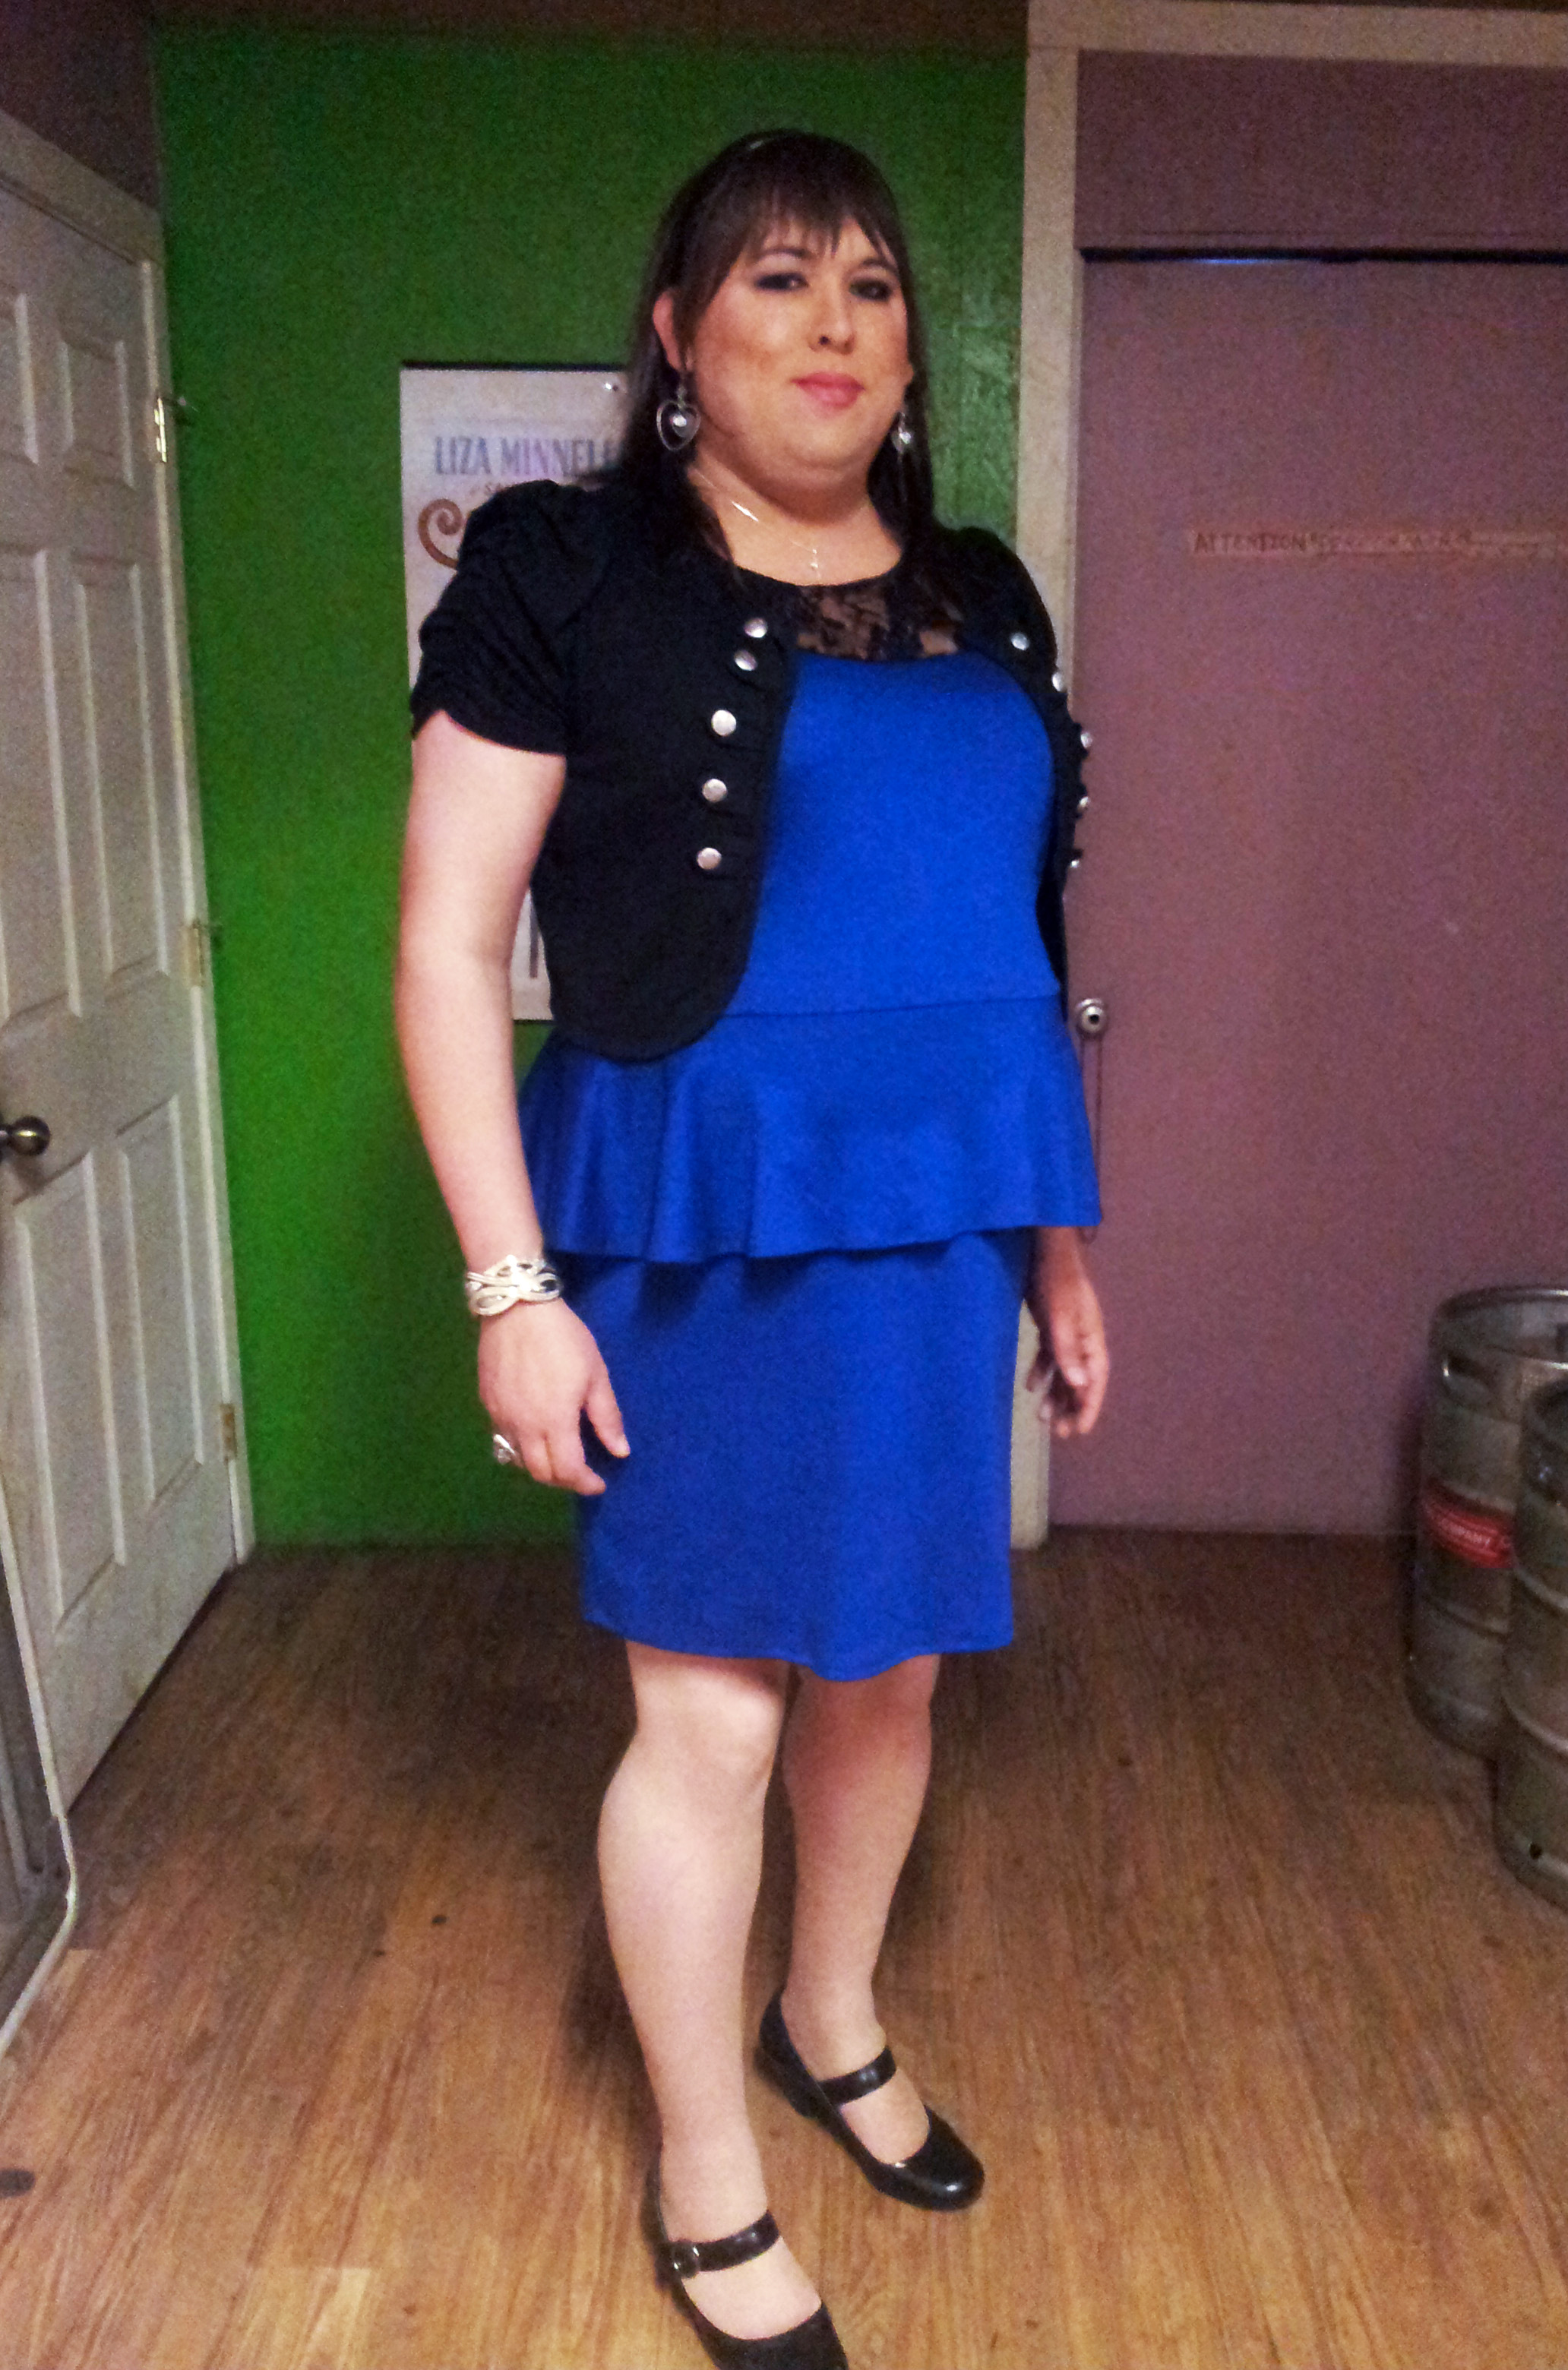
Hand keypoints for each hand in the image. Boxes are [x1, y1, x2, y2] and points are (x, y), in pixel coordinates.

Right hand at [478, 1298, 628, 1494]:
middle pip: (540, 1473)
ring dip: (540, 1466)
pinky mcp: (487, 1403)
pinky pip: (503, 1439)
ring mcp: (500, 1417)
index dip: (585, 1483)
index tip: (599, 1483)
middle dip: (563, 1480)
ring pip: (518, 1459)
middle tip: (581, 1472)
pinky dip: (522, 1447)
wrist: (516, 1308)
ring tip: (558, 1454)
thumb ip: (606, 1416)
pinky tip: (535, 1432)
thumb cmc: (563, 1338)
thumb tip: (620, 1451)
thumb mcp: (596, 1373)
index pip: (567, 1471)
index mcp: (554, 1421)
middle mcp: (523, 1427)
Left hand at [1025, 1228, 1108, 1437]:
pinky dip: (1042, 1372)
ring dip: (1057, 1394)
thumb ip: (1068, 1350)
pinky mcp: (1052, 1325)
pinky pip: (1050, 1356)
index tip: (1081, 1431)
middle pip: (1081, 1380)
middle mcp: (1083, 1339)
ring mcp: (1068, 1332)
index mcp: (1092, 1338)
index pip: (1095, 1380)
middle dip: (1073, 1407)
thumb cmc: (1056, 1281)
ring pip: (1065, 1372)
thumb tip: (1079, 1386)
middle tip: (1061, 1433)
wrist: (1046, 1249)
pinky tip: (1030, 1386)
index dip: (1089, 1406)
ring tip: (1044, 1419)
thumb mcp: (1060, 1317)